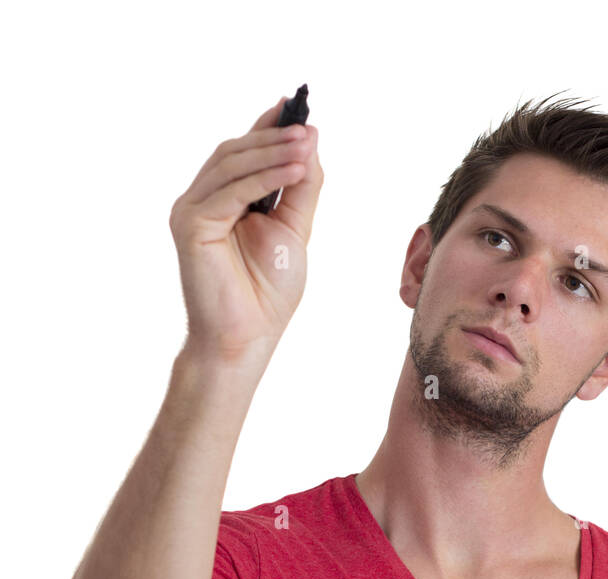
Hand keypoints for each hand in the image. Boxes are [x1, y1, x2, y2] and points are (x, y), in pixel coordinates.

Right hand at [169, 97, 323, 365]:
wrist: (245, 339)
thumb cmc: (266, 295)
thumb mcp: (294, 231)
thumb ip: (301, 187)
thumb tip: (310, 140)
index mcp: (225, 201)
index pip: (245, 154)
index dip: (268, 128)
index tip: (295, 105)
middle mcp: (204, 200)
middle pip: (235, 153)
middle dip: (273, 137)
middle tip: (306, 126)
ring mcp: (192, 210)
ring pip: (231, 166)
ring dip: (271, 152)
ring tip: (306, 143)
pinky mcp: (190, 224)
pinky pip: (232, 191)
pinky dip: (264, 178)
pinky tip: (294, 170)